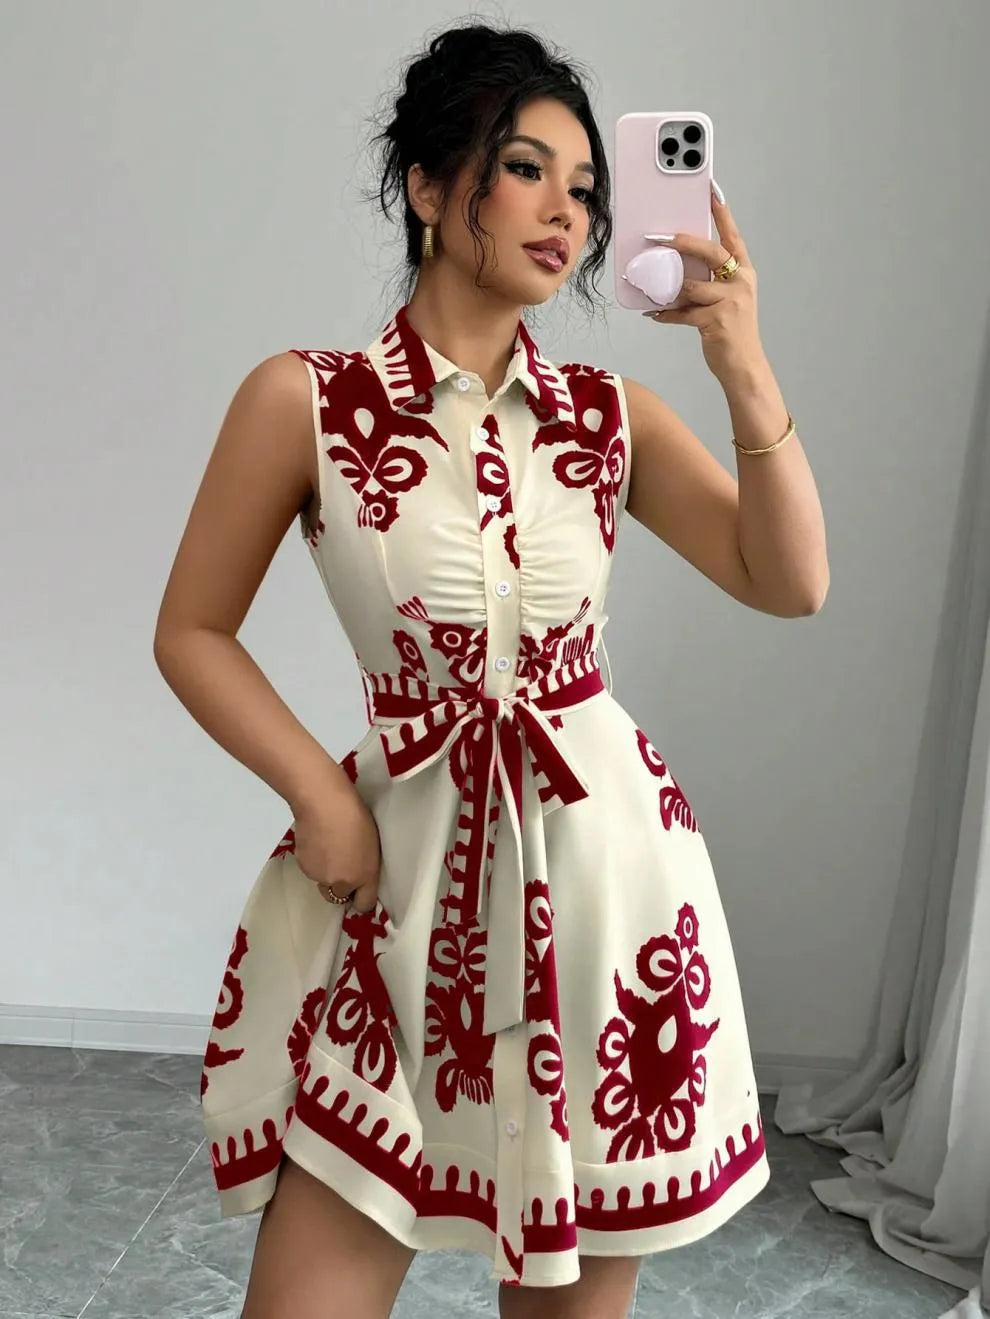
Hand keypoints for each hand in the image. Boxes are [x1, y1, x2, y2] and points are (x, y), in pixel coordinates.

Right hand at [291, 785, 381, 913]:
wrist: (324, 804)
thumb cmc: (356, 816)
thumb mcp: (372, 844)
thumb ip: (366, 866)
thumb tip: (357, 876)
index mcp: (365, 876)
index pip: (365, 904)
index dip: (362, 898)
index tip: (361, 890)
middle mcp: (342, 883)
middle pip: (339, 896)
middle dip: (341, 885)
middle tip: (343, 862)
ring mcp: (320, 876)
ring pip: (323, 882)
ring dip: (326, 871)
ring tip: (329, 845)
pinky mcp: (303, 866)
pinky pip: (311, 870)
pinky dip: (314, 861)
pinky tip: (317, 840)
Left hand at [642, 184, 766, 385]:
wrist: (745, 366)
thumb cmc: (733, 332)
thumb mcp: (730, 300)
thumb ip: (712, 282)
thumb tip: (680, 268)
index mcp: (744, 272)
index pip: (732, 237)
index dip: (722, 214)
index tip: (712, 192)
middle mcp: (740, 282)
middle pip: (710, 251)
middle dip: (684, 242)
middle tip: (661, 239)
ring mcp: (730, 301)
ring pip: (690, 286)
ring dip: (668, 289)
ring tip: (652, 290)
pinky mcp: (716, 320)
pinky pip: (682, 312)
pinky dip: (665, 314)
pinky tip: (654, 313)